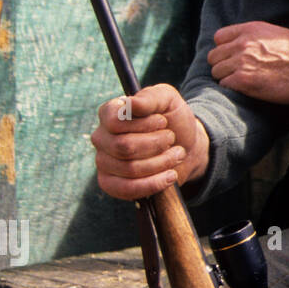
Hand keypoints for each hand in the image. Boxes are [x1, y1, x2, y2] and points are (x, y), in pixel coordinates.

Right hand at [90, 84, 208, 199]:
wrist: (187, 147)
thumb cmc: (173, 120)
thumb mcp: (168, 100)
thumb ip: (150, 98)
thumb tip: (130, 104)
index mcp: (109, 113)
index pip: (113, 120)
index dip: (143, 123)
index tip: (163, 121)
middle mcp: (101, 137)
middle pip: (124, 146)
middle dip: (157, 144)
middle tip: (172, 138)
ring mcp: (103, 162)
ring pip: (130, 168)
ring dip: (162, 162)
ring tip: (177, 154)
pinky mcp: (111, 184)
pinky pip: (127, 189)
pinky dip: (154, 183)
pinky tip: (171, 175)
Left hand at [207, 21, 288, 103]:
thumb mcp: (278, 34)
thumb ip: (258, 37)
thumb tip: (249, 45)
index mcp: (251, 30)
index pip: (219, 37)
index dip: (224, 49)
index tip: (232, 57)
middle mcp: (243, 43)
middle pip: (214, 56)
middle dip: (223, 65)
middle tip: (236, 73)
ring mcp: (242, 61)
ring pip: (217, 72)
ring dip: (227, 78)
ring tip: (242, 83)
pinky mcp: (244, 80)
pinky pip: (225, 85)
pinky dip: (233, 89)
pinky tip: (246, 89)